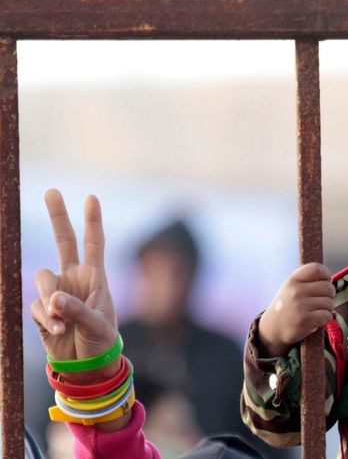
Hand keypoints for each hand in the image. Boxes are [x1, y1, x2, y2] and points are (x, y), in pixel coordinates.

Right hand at [30, 190, 127, 430]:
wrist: (86, 366)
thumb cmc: (101, 342)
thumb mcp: (97, 326)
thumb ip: (77, 310)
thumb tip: (54, 298)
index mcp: (95, 278)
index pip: (94, 244)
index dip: (92, 221)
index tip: (91, 197)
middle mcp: (74, 279)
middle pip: (64, 241)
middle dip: (58, 216)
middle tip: (52, 190)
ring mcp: (56, 292)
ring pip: (42, 280)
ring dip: (50, 300)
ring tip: (64, 323)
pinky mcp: (42, 308)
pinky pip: (38, 306)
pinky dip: (48, 319)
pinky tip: (59, 332)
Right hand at [258, 263, 334, 356]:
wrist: (273, 327)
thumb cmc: (287, 305)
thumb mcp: (290, 287)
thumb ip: (307, 280)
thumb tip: (328, 279)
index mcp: (293, 280)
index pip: (316, 268)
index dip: (326, 274)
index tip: (326, 281)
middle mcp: (296, 291)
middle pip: (327, 287)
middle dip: (330, 294)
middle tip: (323, 300)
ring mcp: (300, 306)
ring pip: (329, 303)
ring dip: (327, 308)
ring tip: (317, 311)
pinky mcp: (304, 320)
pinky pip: (327, 315)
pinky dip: (325, 318)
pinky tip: (316, 319)